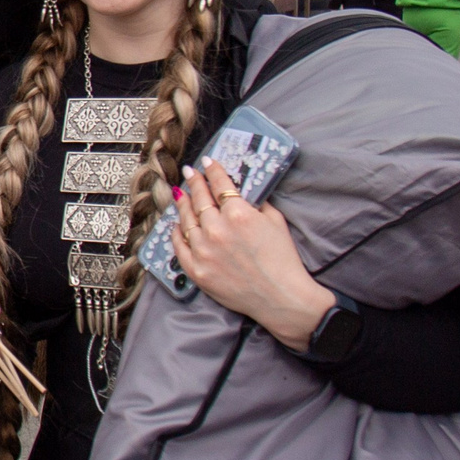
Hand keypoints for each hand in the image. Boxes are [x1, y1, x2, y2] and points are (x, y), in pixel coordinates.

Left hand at [171, 158, 334, 351]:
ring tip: (180, 194)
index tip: (206, 162)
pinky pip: (179, 246)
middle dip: (194, 183)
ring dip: (183, 205)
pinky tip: (176, 225)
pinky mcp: (197, 271)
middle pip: (199, 200)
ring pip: (186, 221)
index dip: (212, 171)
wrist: (281, 297)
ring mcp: (203, 251)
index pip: (219, 184)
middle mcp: (217, 230)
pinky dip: (176, 233)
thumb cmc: (283, 260)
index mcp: (238, 214)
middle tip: (189, 173)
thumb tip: (242, 195)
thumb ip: (256, 204)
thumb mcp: (275, 221)